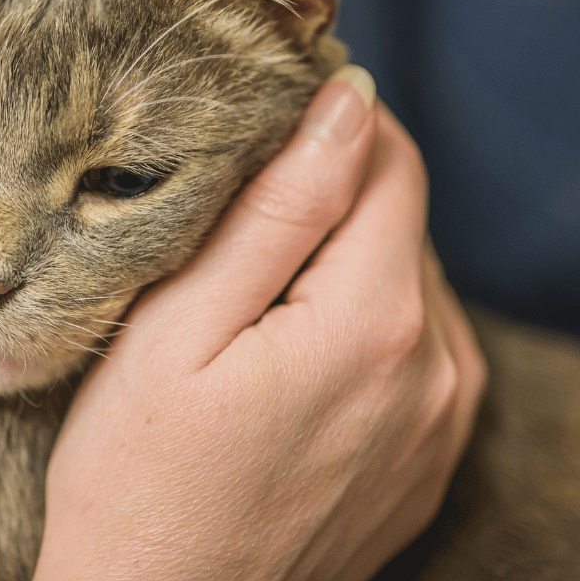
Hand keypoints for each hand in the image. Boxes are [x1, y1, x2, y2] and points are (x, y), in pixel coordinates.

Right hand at [26, 66, 486, 580]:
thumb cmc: (138, 477)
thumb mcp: (180, 327)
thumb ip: (277, 210)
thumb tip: (347, 104)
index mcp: (375, 321)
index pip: (390, 161)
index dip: (328, 121)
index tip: (259, 123)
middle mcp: (437, 372)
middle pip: (400, 221)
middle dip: (327, 196)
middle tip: (226, 225)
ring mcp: (441, 427)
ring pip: (408, 282)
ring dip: (341, 262)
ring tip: (246, 299)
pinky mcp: (427, 463)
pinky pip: (415, 351)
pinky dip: (359, 325)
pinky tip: (282, 357)